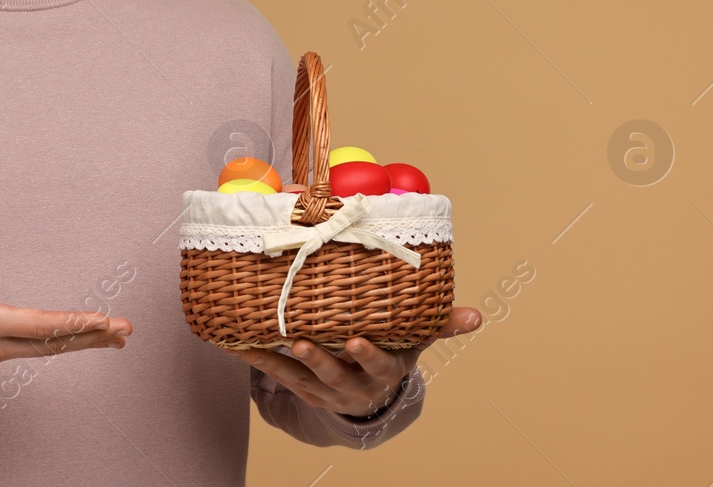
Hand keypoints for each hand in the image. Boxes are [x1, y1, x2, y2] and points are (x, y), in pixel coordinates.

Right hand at [0, 245, 131, 364]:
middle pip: (51, 343)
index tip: (104, 319)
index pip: (39, 325)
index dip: (73, 322)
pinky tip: (80, 338)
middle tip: (126, 330)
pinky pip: (36, 349)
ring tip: (116, 338)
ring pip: (47, 349)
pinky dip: (63, 343)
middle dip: (90, 336)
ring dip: (82, 342)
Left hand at [222, 306, 481, 416]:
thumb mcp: (416, 341)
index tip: (357, 341)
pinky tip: (234, 343)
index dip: (368, 355)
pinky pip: (276, 374)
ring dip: (281, 361)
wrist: (369, 396)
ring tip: (260, 343)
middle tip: (302, 343)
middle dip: (320, 360)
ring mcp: (326, 389)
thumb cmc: (392, 351)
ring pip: (302, 378)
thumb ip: (441, 324)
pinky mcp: (302, 389)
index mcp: (385, 369)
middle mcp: (355, 383)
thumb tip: (478, 316)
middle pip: (336, 373)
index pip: (380, 363)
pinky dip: (255, 359)